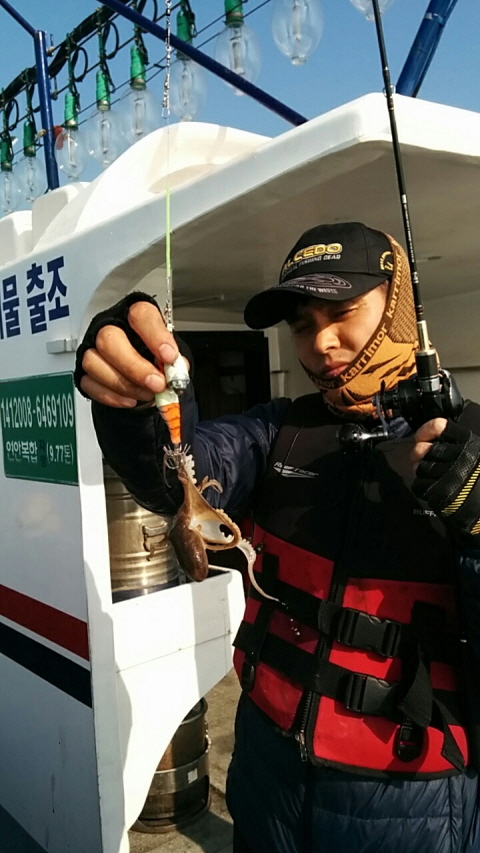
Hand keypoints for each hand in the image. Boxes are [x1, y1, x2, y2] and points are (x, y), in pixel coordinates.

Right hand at [76, 297, 183, 407]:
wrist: (141, 375)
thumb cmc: (154, 357)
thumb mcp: (169, 356)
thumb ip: (174, 362)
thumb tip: (176, 371)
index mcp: (134, 317)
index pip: (140, 315)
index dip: (155, 336)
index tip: (169, 357)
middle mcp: (109, 329)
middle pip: (109, 340)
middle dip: (135, 367)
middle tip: (157, 384)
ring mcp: (93, 350)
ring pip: (94, 362)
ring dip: (124, 385)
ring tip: (147, 394)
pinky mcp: (84, 372)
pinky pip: (89, 384)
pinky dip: (112, 396)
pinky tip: (131, 401)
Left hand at [411, 417, 479, 536]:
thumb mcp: (476, 454)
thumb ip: (455, 443)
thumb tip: (428, 438)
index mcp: (469, 444)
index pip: (439, 427)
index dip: (426, 431)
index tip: (422, 437)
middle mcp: (459, 458)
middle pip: (422, 449)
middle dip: (420, 455)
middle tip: (425, 460)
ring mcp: (448, 476)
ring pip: (419, 467)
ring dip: (422, 471)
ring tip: (432, 476)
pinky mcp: (439, 494)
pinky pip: (418, 485)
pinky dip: (423, 487)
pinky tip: (433, 488)